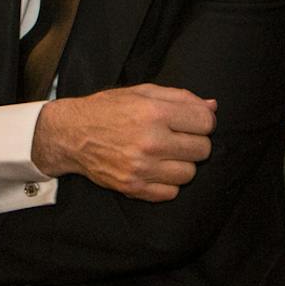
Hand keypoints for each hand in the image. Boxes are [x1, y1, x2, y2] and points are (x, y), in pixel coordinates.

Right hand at [31, 84, 216, 200]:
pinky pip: (171, 192)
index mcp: (154, 112)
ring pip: (190, 173)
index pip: (206, 122)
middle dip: (194, 142)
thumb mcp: (143, 93)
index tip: (192, 122)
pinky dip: (168, 183)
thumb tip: (213, 107)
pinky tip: (156, 169)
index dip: (203, 121)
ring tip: (165, 154)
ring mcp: (141, 168)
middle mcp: (150, 141)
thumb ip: (181, 98)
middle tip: (177, 138)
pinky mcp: (133, 188)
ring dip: (182, 164)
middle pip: (202, 150)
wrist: (71, 134)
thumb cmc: (109, 109)